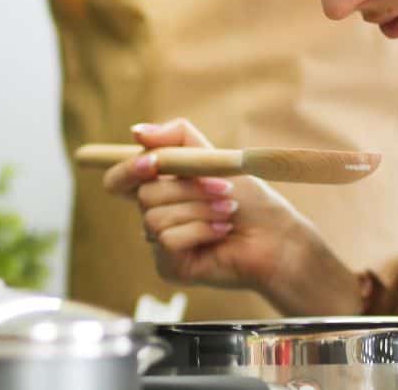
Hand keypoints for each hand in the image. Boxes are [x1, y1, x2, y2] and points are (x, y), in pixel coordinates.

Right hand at [101, 118, 359, 314]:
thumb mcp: (214, 158)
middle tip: (224, 189)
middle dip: (188, 187)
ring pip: (156, 218)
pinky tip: (222, 232)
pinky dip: (201, 231)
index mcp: (160, 188)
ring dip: (199, 209)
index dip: (128, 169)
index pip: (119, 179)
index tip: (153, 162)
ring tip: (228, 211)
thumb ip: (178, 139)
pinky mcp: (170, 267)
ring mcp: (160, 244)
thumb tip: (136, 131)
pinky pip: (168, 241)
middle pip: (144, 194)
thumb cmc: (250, 200)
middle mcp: (155, 215)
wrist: (277, 236)